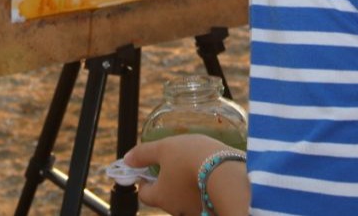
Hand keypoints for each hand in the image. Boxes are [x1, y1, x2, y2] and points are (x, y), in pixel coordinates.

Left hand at [124, 134, 244, 215]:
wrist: (229, 173)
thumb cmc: (192, 159)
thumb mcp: (165, 148)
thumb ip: (144, 153)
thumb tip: (128, 159)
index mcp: (160, 197)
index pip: (144, 193)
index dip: (144, 179)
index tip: (150, 167)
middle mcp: (176, 210)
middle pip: (166, 196)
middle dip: (168, 181)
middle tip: (176, 163)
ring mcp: (195, 212)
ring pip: (185, 199)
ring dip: (187, 186)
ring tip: (198, 166)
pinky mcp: (213, 210)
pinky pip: (203, 199)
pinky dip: (204, 189)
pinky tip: (211, 175)